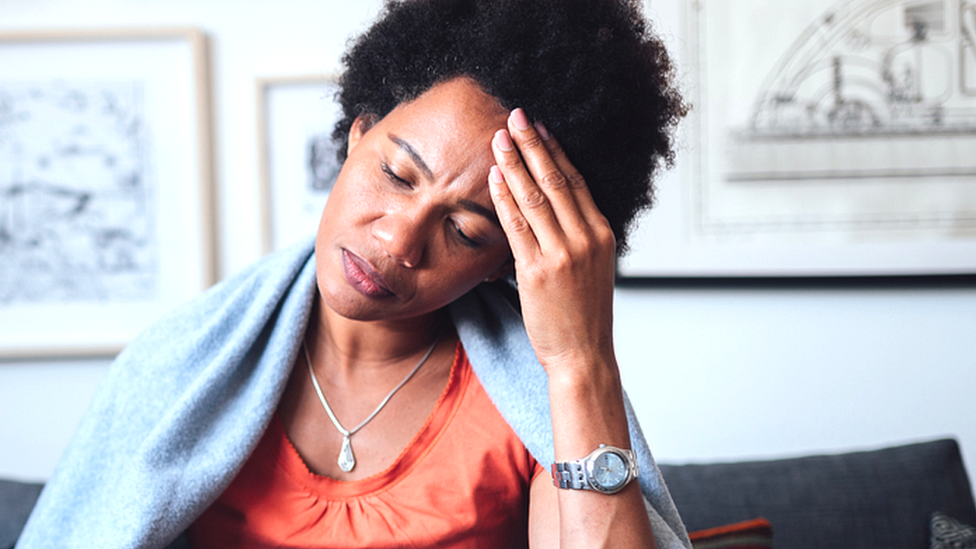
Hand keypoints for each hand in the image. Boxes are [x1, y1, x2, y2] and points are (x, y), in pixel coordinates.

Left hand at [488, 108, 617, 375]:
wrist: (582, 355)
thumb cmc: (583, 316)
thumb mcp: (592, 270)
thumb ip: (578, 238)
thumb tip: (557, 211)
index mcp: (602, 235)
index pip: (576, 182)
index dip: (556, 152)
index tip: (540, 128)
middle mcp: (585, 239)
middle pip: (556, 181)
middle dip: (533, 145)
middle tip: (516, 117)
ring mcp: (562, 254)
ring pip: (535, 198)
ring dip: (514, 164)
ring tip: (499, 139)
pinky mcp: (537, 271)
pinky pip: (518, 226)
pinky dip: (504, 198)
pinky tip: (494, 178)